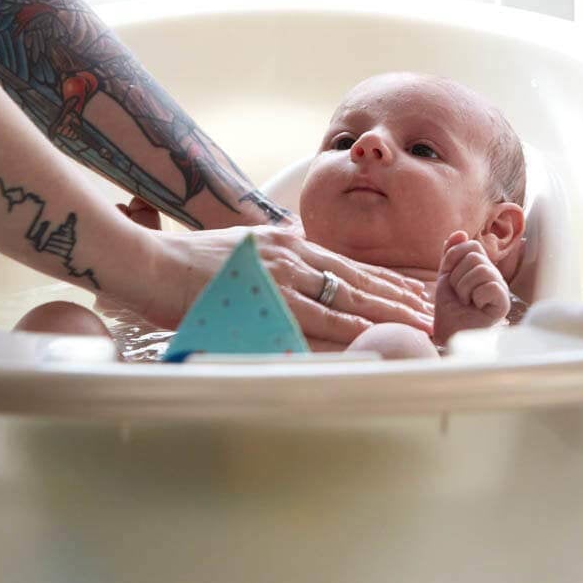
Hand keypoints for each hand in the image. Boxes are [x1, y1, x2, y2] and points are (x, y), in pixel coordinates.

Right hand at [142, 224, 434, 343]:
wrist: (150, 262)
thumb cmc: (190, 260)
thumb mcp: (243, 245)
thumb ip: (273, 249)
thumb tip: (296, 245)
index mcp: (290, 245)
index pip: (350, 266)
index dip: (385, 281)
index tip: (414, 293)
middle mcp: (293, 255)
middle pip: (358, 280)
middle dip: (399, 299)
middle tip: (432, 313)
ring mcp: (281, 275)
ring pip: (346, 298)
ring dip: (386, 314)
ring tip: (418, 327)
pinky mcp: (264, 296)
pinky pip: (315, 317)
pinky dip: (346, 329)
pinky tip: (372, 337)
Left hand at [434, 231, 510, 346]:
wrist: (449, 332)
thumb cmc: (450, 308)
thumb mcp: (446, 276)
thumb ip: (451, 255)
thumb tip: (460, 233)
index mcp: (482, 266)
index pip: (471, 245)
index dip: (453, 258)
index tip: (449, 276)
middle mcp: (494, 274)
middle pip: (474, 257)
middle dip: (457, 277)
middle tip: (459, 294)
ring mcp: (500, 288)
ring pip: (480, 270)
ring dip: (464, 288)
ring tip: (466, 301)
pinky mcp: (504, 303)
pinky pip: (489, 286)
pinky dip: (476, 297)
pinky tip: (476, 307)